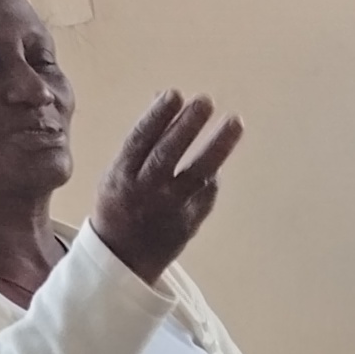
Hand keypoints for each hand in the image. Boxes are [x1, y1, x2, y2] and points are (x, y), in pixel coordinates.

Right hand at [93, 92, 242, 281]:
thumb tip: (164, 95)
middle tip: (206, 101)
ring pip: (196, 175)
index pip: (140, 140)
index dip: (157, 116)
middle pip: (168, 155)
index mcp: (121, 175)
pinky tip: (219, 154)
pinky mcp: (188, 224)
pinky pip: (206, 194)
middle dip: (188, 126)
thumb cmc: (120, 203)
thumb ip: (143, 138)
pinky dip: (213, 175)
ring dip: (217, 146)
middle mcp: (144, 192)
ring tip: (235, 121)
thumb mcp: (119, 170)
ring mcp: (168, 210)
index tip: (175, 93)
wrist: (122, 259)